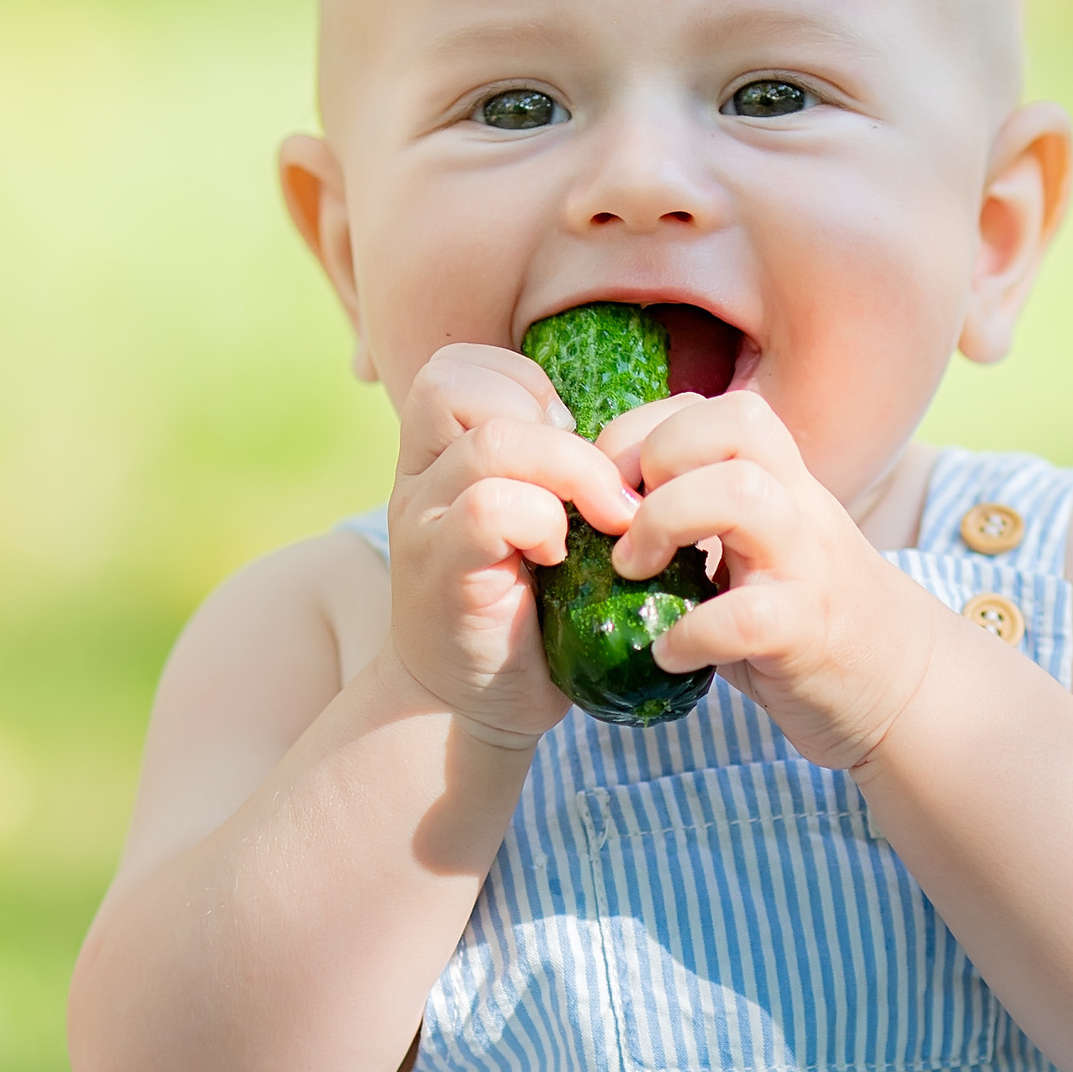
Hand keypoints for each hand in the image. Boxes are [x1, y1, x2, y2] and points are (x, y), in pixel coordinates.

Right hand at [385, 344, 637, 743]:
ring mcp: (421, 521)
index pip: (461, 365)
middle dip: (554, 427)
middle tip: (599, 487)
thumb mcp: (543, 521)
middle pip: (462, 386)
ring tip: (600, 521)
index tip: (571, 443)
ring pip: (489, 443)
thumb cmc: (526, 611)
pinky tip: (558, 558)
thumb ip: (564, 468)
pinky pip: (487, 507)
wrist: (469, 707)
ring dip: (567, 472)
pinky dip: (539, 522)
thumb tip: (654, 425)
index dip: (525, 384)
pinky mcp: (440, 571)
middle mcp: (417, 476)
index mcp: (438, 453)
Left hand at [606, 391, 932, 772]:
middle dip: (655, 457)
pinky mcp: (808, 632)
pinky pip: (747, 616)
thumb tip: (599, 517)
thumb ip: (698, 523)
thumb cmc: (809, 617)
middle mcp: (800, 508)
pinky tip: (667, 653)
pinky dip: (691, 635)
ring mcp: (809, 565)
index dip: (647, 430)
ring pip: (744, 493)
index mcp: (782, 483)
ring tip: (633, 571)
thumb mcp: (757, 551)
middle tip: (619, 522)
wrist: (904, 686)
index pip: (716, 407)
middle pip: (734, 423)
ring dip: (667, 521)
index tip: (610, 488)